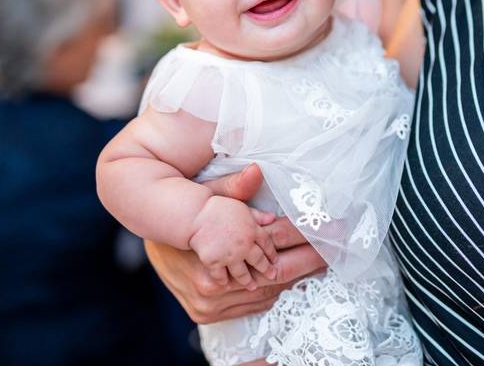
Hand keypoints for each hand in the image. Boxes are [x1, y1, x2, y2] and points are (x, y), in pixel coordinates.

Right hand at [146, 164, 327, 323]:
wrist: (145, 229)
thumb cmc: (182, 211)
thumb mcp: (206, 194)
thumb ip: (233, 188)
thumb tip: (257, 170)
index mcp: (218, 245)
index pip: (275, 240)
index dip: (306, 233)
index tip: (334, 227)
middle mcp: (215, 278)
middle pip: (279, 270)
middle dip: (311, 258)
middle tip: (338, 248)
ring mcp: (211, 299)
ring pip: (268, 291)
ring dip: (295, 276)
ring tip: (322, 261)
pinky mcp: (206, 312)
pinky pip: (253, 304)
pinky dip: (273, 291)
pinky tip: (291, 279)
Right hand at [189, 195, 276, 287]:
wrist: (195, 214)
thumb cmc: (216, 208)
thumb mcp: (242, 208)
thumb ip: (257, 215)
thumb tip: (272, 218)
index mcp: (252, 230)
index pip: (267, 245)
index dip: (272, 254)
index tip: (274, 260)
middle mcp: (244, 245)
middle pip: (259, 261)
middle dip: (266, 270)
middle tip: (271, 276)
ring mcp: (229, 255)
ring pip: (242, 273)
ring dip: (248, 280)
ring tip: (252, 286)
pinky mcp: (213, 262)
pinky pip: (221, 276)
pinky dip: (224, 281)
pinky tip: (226, 285)